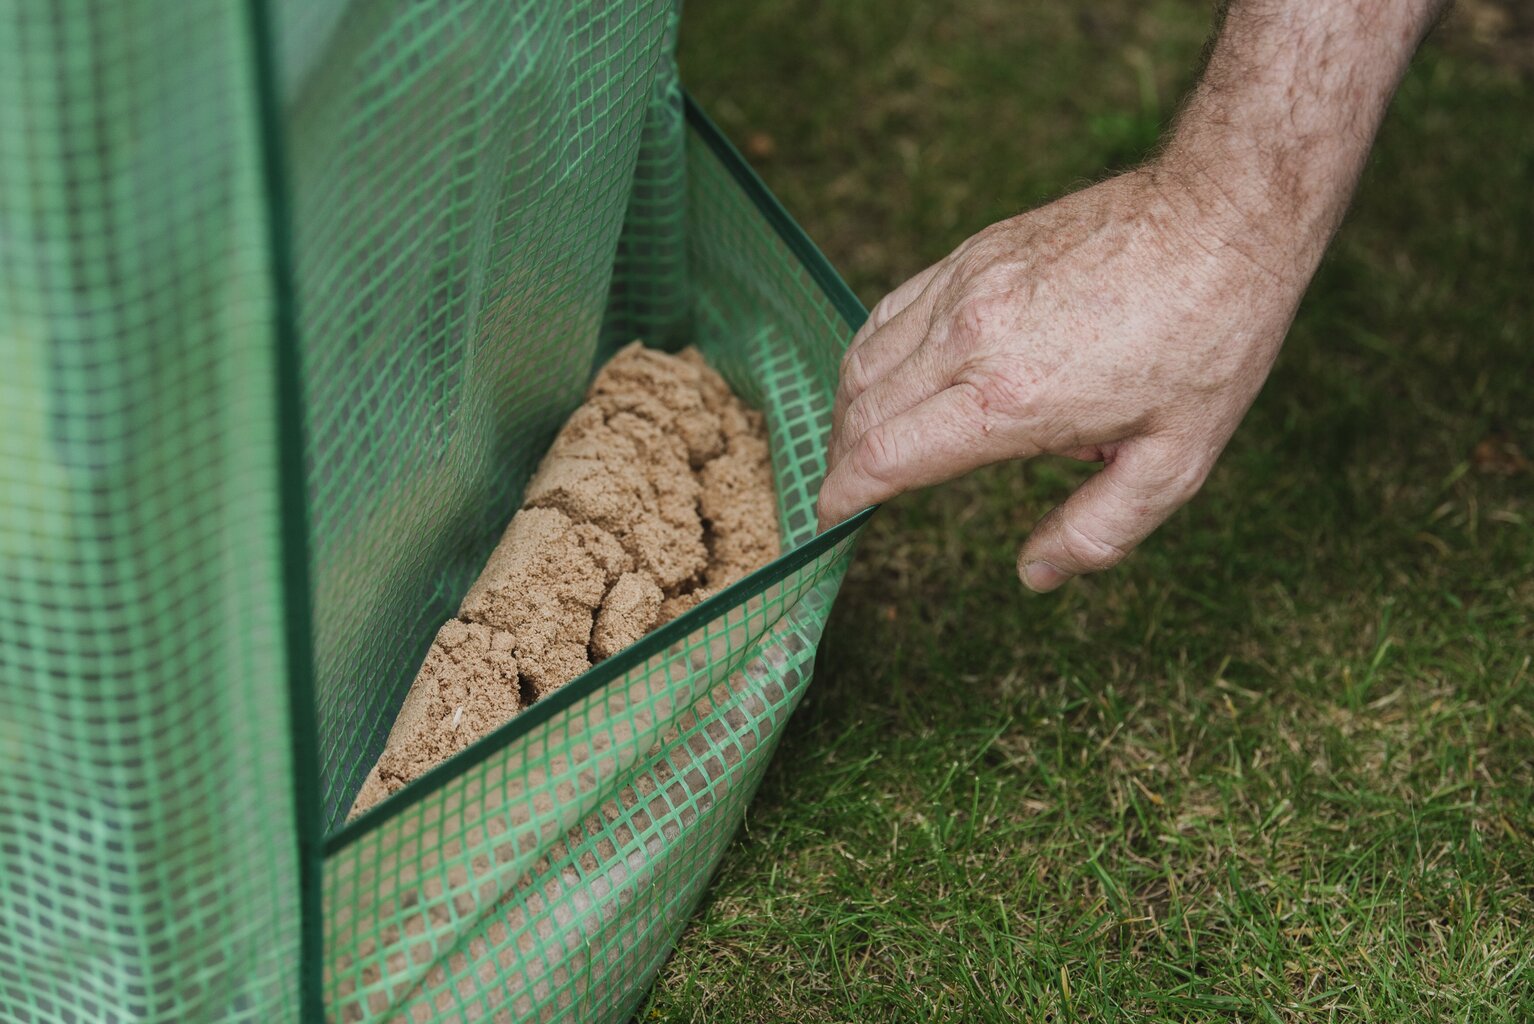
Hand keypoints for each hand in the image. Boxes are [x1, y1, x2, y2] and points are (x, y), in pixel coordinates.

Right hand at [816, 164, 1307, 590]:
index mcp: (1010, 400)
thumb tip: (1033, 574)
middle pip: (861, 412)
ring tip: (860, 446)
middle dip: (840, 463)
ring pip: (864, 357)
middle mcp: (970, 340)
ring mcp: (965, 287)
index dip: (842, 497)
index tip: (829, 521)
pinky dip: (869, 354)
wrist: (1222, 213)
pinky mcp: (973, 253)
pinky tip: (885, 377)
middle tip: (847, 494)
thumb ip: (1099, 529)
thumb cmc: (1210, 339)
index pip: (883, 459)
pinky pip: (891, 310)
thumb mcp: (1177, 460)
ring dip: (848, 411)